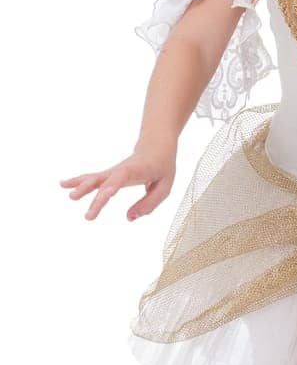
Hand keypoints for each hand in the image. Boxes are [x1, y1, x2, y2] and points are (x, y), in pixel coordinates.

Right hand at [59, 149, 176, 221]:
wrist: (157, 146)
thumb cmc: (162, 167)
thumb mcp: (164, 187)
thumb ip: (149, 204)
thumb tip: (129, 218)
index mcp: (136, 171)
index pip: (120, 178)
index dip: (111, 187)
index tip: (102, 197)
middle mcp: (121, 170)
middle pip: (104, 181)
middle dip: (93, 194)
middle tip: (85, 214)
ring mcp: (113, 172)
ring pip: (94, 178)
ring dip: (81, 186)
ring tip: (70, 196)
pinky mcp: (109, 175)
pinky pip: (92, 178)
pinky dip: (78, 181)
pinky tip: (63, 184)